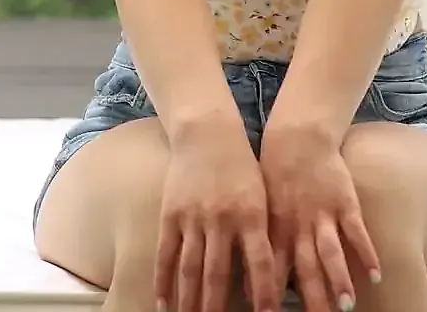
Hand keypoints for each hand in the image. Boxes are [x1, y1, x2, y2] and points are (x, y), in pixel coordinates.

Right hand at [155, 125, 279, 311]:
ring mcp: (193, 217)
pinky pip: (166, 254)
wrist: (208, 133)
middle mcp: (222, 219)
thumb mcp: (262, 198)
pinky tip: (163, 304)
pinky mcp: (170, 214)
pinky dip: (163, 281)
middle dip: (217, 309)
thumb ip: (262, 235)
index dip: (263, 292)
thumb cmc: (243, 168)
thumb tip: (264, 280)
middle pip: (218, 274)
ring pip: (190, 269)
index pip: (259, 262)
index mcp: (251, 215)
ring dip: (189, 302)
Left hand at [259, 127, 380, 311]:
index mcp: (275, 231)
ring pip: (331, 253)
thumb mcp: (261, 210)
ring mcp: (323, 215)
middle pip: (305, 270)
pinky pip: (357, 232)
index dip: (270, 295)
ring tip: (346, 306)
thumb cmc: (275, 176)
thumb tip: (250, 282)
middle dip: (312, 299)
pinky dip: (367, 253)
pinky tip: (376, 274)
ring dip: (338, 280)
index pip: (271, 270)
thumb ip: (263, 245)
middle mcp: (299, 227)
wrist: (297, 137)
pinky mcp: (345, 203)